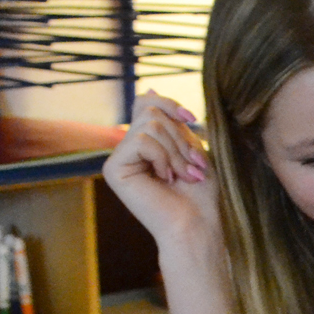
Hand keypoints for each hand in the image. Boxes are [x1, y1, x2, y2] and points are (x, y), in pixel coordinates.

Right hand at [101, 91, 219, 243]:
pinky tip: (165, 179)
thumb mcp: (190, 146)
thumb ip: (171, 121)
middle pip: (150, 112)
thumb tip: (150, 89)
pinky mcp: (113, 170)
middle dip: (179, 137)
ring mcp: (118, 160)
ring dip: (175, 150)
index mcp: (143, 144)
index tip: (193, 119)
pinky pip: (140, 141)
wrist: (197, 224)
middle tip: (191, 167)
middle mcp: (126, 150)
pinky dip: (162, 157)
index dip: (169, 105)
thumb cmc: (200, 193)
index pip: (146, 103)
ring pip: (148, 125)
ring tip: (182, 175)